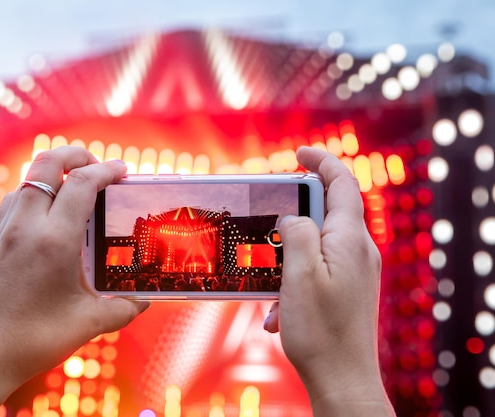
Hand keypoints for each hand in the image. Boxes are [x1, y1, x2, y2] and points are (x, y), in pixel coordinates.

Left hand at [0, 146, 149, 415]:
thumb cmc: (34, 340)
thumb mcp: (89, 323)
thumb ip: (123, 308)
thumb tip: (143, 301)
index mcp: (54, 240)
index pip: (81, 183)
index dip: (106, 170)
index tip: (124, 171)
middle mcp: (27, 226)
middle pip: (46, 163)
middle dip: (75, 154)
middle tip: (98, 166)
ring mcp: (7, 231)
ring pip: (28, 178)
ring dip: (53, 171)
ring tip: (77, 186)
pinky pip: (16, 198)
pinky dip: (36, 190)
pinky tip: (50, 213)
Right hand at [264, 147, 394, 415]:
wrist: (342, 379)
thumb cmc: (319, 331)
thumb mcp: (299, 273)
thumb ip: (297, 231)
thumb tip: (294, 215)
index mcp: (350, 239)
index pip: (342, 183)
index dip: (322, 161)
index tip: (300, 152)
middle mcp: (359, 250)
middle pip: (328, 211)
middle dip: (295, 214)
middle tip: (270, 220)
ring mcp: (356, 270)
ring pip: (318, 243)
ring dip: (289, 257)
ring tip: (273, 285)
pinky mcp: (349, 288)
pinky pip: (319, 269)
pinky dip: (295, 280)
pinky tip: (280, 312)